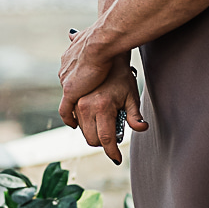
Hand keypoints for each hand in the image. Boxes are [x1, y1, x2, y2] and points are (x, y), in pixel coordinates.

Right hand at [59, 40, 146, 165]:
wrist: (101, 48)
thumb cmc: (119, 72)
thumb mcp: (131, 93)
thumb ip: (134, 114)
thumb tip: (141, 128)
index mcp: (103, 108)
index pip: (107, 140)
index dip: (112, 153)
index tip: (117, 159)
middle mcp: (86, 106)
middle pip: (92, 138)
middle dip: (102, 142)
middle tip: (112, 138)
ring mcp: (75, 99)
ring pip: (81, 127)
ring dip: (91, 129)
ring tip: (102, 122)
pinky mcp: (68, 92)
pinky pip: (71, 114)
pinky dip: (79, 119)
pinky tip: (87, 116)